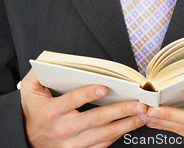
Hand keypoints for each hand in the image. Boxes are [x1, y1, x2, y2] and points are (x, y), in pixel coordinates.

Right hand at [21, 69, 147, 147]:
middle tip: (138, 103)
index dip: (88, 93)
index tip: (105, 87)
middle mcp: (62, 129)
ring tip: (142, 114)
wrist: (25, 138)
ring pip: (103, 135)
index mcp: (51, 112)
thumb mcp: (29, 88)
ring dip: (125, 124)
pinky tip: (130, 125)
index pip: (72, 101)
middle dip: (120, 110)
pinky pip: (102, 145)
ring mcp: (71, 144)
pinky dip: (118, 135)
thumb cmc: (33, 110)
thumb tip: (50, 60)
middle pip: (96, 119)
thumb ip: (39, 72)